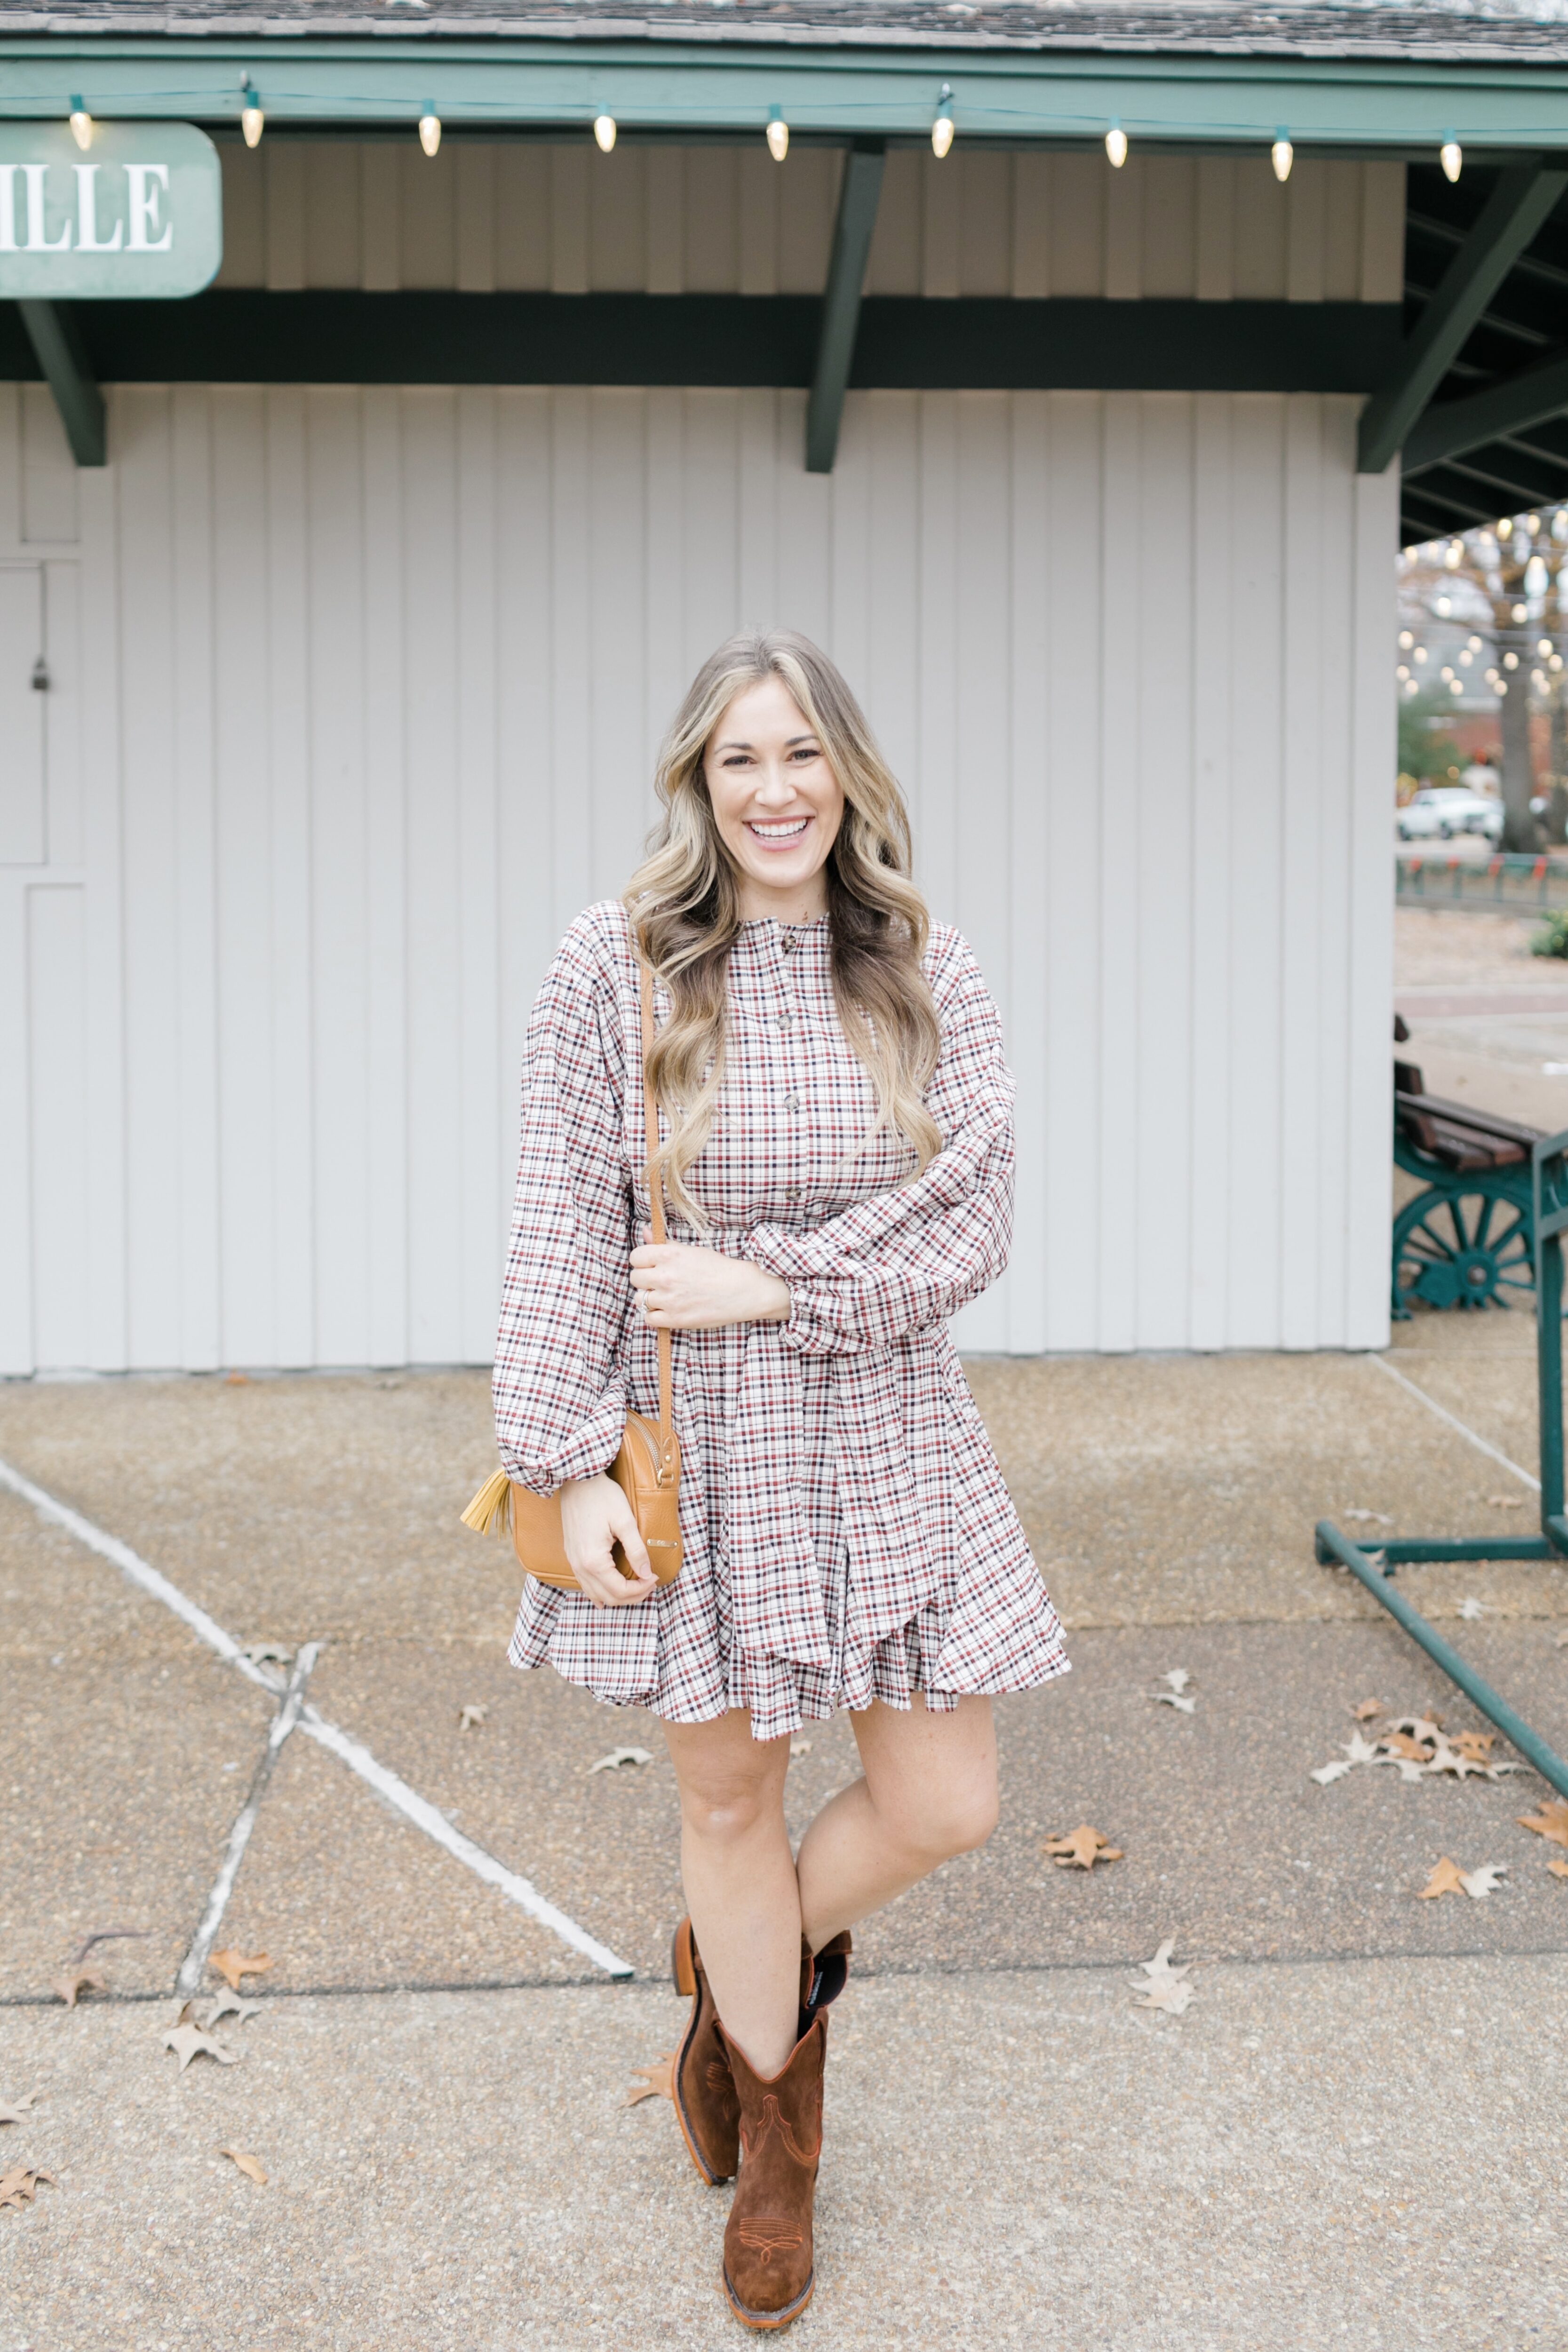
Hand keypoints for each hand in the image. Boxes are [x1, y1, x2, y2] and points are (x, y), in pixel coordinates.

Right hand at [558, 1472, 657, 1606]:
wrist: (577, 1480)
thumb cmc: (602, 1496)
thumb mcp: (625, 1521)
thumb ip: (636, 1550)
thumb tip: (646, 1574)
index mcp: (594, 1560)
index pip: (620, 1590)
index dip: (641, 1589)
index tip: (655, 1578)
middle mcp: (580, 1566)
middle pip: (608, 1597)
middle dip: (632, 1596)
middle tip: (650, 1584)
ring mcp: (573, 1562)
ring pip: (595, 1594)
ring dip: (617, 1596)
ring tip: (636, 1587)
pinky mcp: (572, 1556)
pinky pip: (585, 1584)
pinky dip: (600, 1591)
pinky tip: (610, 1590)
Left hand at [630, 1241, 790, 1329]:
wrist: (742, 1290)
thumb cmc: (718, 1268)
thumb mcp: (691, 1251)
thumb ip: (664, 1243)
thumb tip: (644, 1231)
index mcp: (669, 1255)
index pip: (635, 1257)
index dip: (642, 1261)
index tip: (651, 1265)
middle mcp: (665, 1276)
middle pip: (635, 1278)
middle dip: (645, 1279)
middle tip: (661, 1281)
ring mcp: (669, 1300)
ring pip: (641, 1299)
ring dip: (651, 1298)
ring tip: (667, 1296)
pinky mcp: (675, 1319)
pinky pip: (648, 1318)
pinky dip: (655, 1315)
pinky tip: (668, 1309)